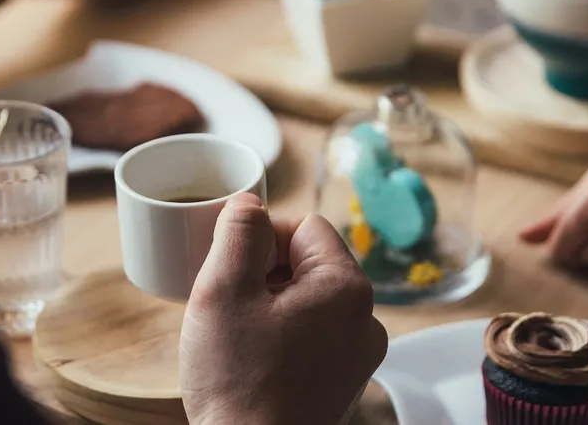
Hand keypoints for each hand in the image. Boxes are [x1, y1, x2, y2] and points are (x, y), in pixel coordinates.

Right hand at [180, 194, 387, 424]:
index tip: (230, 269)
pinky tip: (251, 361)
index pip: (304, 226)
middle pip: (307, 263)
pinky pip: (311, 337)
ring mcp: (356, 357)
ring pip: (307, 302)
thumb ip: (237, 231)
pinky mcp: (341, 384)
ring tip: (237, 337)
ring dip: (269, 307)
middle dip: (263, 274)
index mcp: (346, 288)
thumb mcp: (222, 289)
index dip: (260, 238)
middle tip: (228, 306)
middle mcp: (364, 321)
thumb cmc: (238, 383)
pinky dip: (280, 339)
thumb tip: (249, 203)